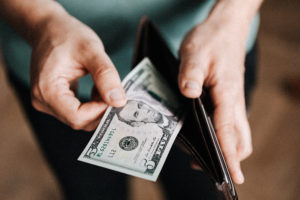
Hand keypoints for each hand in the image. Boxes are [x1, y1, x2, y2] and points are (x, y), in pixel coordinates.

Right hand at [30, 12, 125, 130]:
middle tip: (115, 92)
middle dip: (101, 110)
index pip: (77, 117)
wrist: (49, 29)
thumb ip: (106, 76)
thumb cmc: (67, 35)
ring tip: (103, 86)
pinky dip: (92, 105)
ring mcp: (47, 103)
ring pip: (80, 119)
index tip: (115, 96)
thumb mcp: (91, 50)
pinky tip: (97, 89)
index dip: (100, 111)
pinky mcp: (54, 102)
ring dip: (98, 107)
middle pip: (79, 121)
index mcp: (47, 89)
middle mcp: (42, 101)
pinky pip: (77, 112)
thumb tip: (119, 102)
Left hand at [179, 8, 251, 183]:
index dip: (229, 155)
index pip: (229, 130)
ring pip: (236, 132)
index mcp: (227, 93)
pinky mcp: (226, 98)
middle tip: (211, 170)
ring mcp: (232, 100)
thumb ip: (191, 74)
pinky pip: (228, 122)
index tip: (232, 176)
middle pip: (240, 138)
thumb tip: (189, 93)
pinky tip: (203, 135)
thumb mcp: (195, 52)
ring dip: (226, 148)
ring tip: (203, 158)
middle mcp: (233, 101)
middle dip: (230, 157)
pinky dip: (222, 135)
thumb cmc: (211, 39)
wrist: (224, 28)